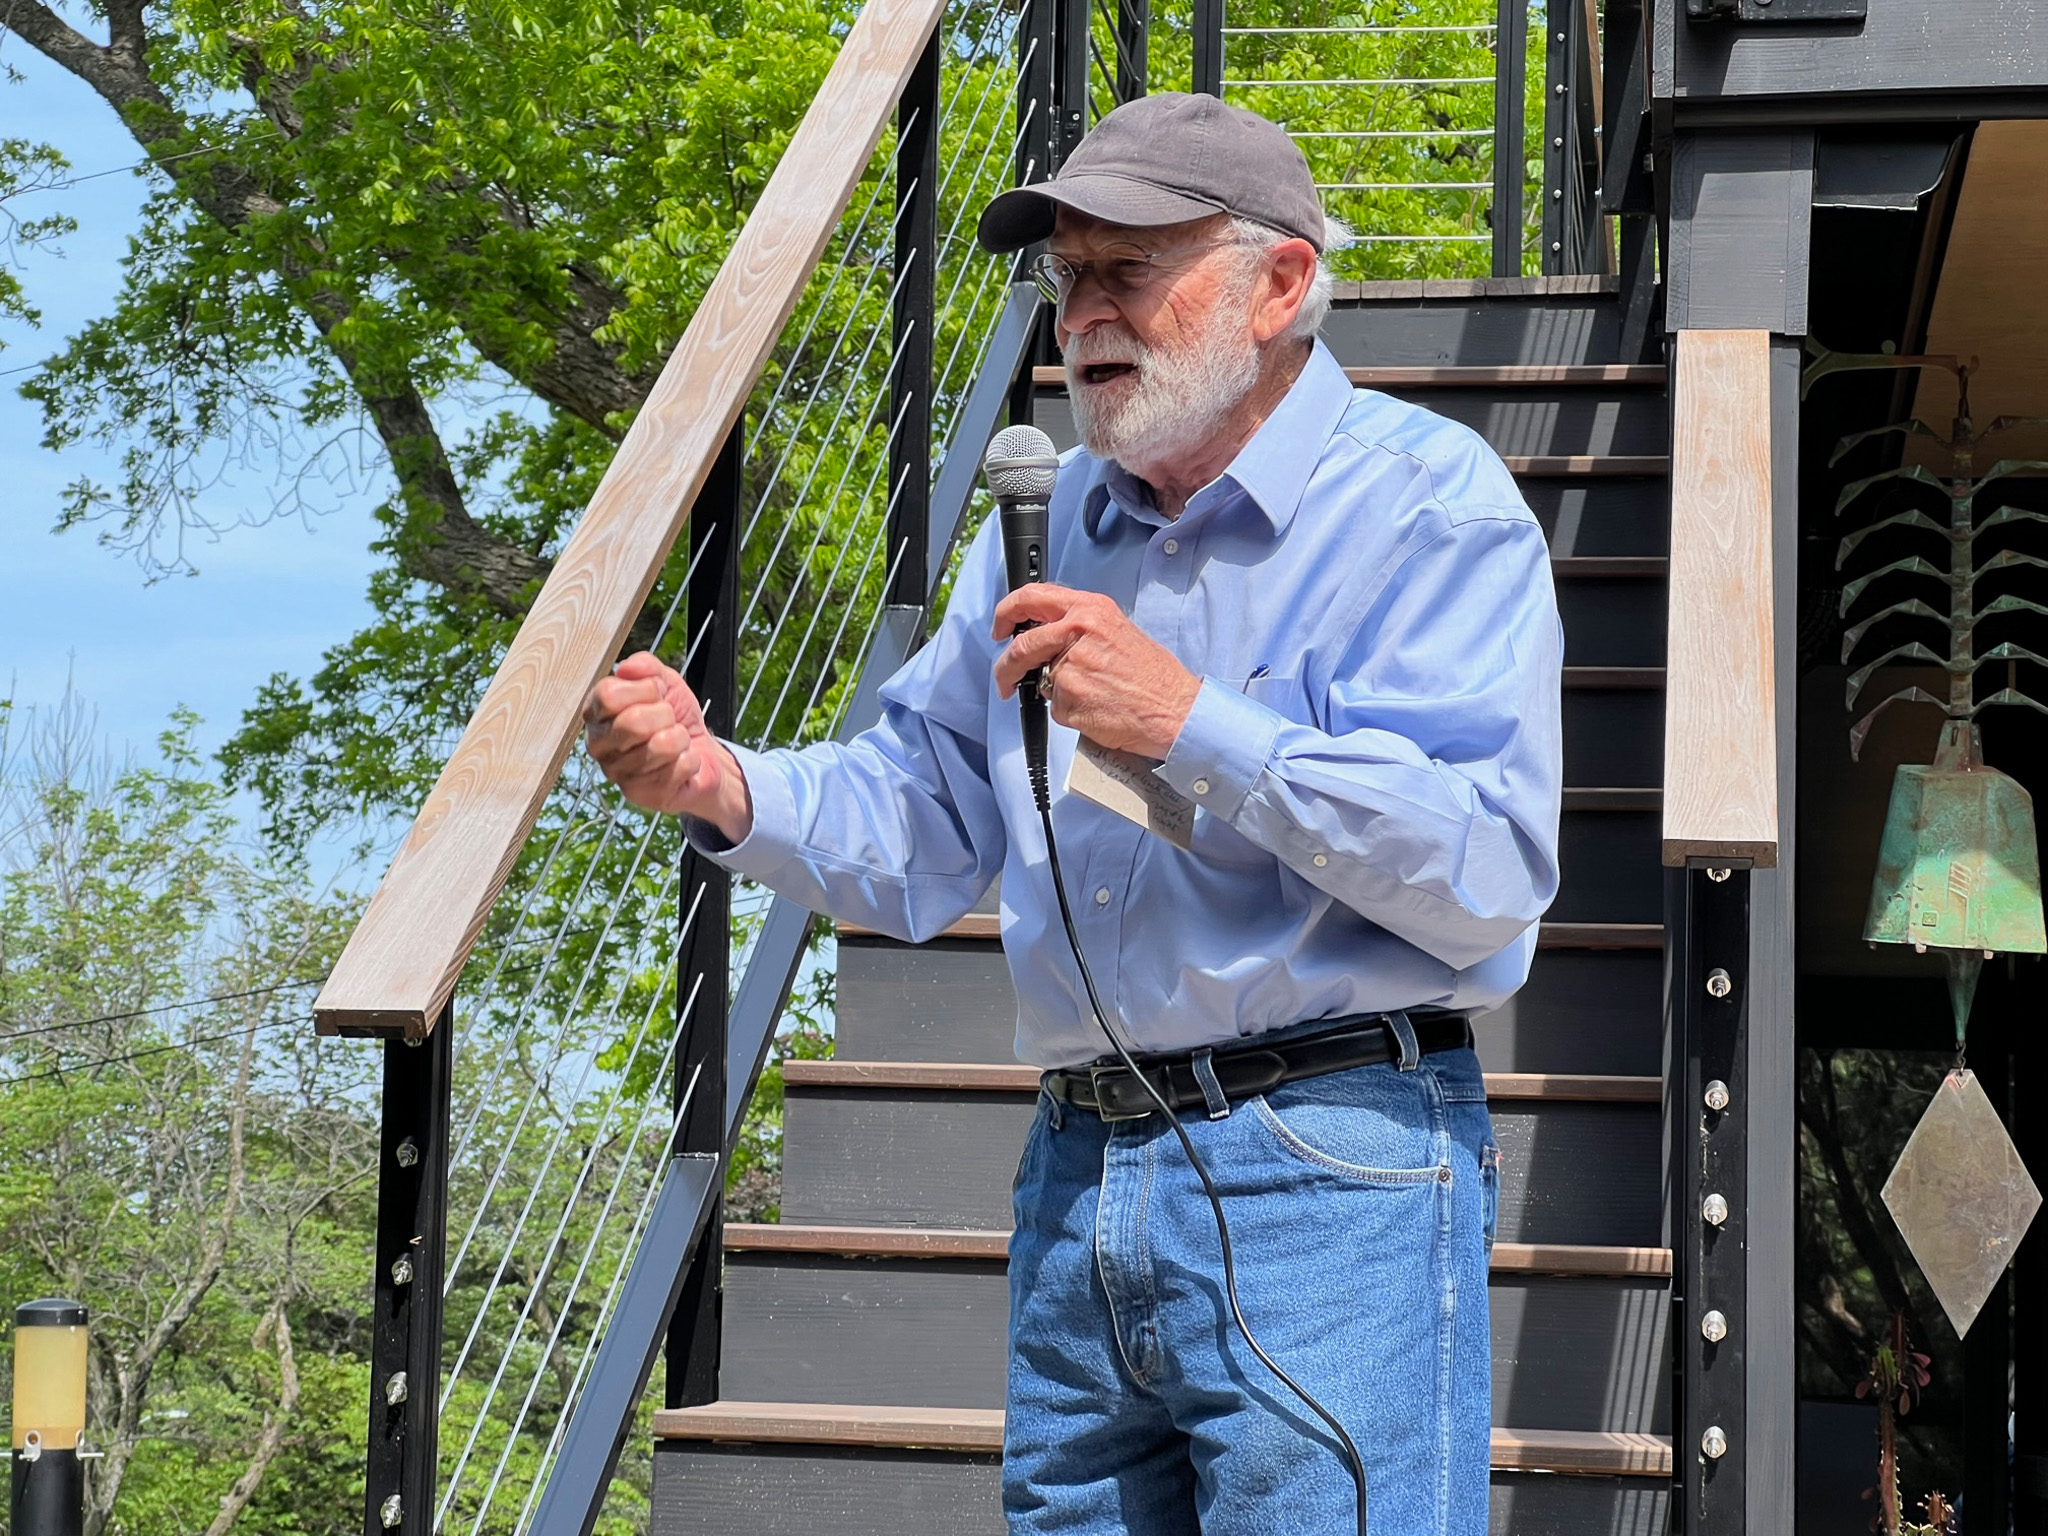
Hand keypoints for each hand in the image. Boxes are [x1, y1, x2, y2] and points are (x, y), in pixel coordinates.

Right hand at [582, 652, 752, 840]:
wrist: (700, 751)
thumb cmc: (675, 717)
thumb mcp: (664, 682)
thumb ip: (645, 667)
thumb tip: (626, 668)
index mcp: (596, 713)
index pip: (608, 695)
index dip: (644, 689)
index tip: (656, 694)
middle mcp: (598, 745)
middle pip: (633, 722)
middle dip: (666, 715)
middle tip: (669, 720)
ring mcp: (617, 773)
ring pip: (661, 746)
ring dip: (680, 738)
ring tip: (676, 741)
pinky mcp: (640, 794)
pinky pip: (678, 767)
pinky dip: (690, 760)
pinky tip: (681, 762)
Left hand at [991, 584, 1201, 758]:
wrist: (1175, 710)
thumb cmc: (1154, 677)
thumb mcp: (1118, 631)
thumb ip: (1080, 627)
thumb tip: (1047, 634)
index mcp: (1091, 609)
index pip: (1032, 597)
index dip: (1007, 612)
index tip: (1000, 627)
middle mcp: (1079, 631)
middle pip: (1022, 645)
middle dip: (1006, 667)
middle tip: (1006, 678)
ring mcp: (1072, 666)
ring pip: (1041, 679)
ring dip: (1056, 693)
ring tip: (1091, 697)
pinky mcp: (1069, 698)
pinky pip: (1054, 706)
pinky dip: (1069, 712)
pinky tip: (1097, 708)